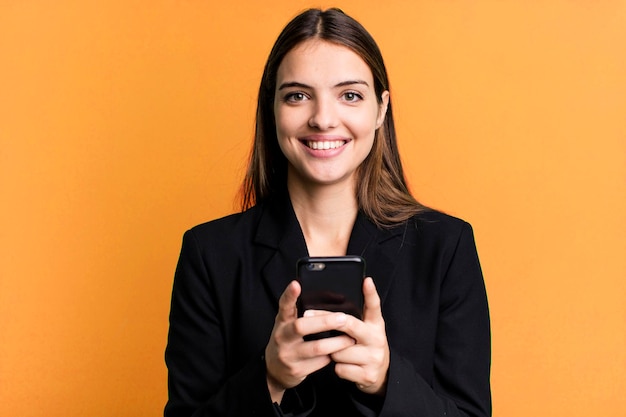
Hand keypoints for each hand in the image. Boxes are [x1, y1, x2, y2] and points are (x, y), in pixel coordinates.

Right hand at [264, 281, 355, 402]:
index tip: (296, 284)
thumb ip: (299, 313)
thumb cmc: (288, 340)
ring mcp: (288, 354)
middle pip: (301, 326)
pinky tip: (339, 353)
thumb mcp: (288, 324)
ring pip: (316, 347)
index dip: (289, 295)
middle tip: (344, 318)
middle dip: (325, 322)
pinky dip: (332, 356)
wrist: (274, 370)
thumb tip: (325, 297)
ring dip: (337, 342)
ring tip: (350, 338)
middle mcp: (282, 337)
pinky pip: (320, 362)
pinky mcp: (297, 370)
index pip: (284, 305)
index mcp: (282, 322)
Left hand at [329, 277, 389, 395]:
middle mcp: (377, 339)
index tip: (366, 281)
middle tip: (307, 314)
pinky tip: (345, 367)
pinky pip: (340, 368)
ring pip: (338, 351)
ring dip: (332, 352)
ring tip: (339, 352)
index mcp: (376, 325)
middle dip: (326, 320)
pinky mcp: (367, 375)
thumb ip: (354, 318)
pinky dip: (338, 368)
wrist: (377, 377)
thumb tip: (332, 305)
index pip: (374, 306)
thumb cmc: (364, 347)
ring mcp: (373, 357)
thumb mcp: (365, 331)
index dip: (371, 293)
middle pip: (349, 324)